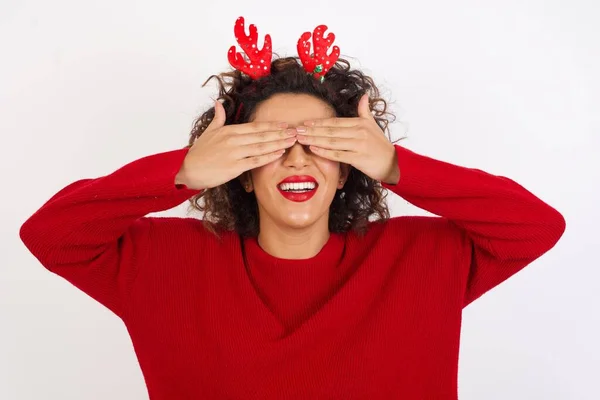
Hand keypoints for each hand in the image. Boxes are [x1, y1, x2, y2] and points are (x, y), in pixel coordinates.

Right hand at [175, 100, 296, 189]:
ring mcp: (234, 153)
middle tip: (296, 131)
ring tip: (293, 141)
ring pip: (261, 146)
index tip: (285, 124)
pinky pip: (255, 160)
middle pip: (262, 135)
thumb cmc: (198, 153)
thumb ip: (218, 118)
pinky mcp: (234, 167)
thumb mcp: (208, 132)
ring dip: (279, 143)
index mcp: (229, 130)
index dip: (272, 125)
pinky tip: (279, 153)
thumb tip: (219, 102)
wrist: (187, 169)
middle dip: (280, 133)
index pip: (255, 126)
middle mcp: (233, 140)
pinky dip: (269, 156)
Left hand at [296, 94, 399, 183]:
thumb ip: (365, 111)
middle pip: (331, 131)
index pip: (335, 122)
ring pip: (332, 141)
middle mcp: (359, 132)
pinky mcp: (358, 158)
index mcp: (360, 123)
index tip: (305, 123)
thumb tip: (364, 95)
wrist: (392, 162)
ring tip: (301, 139)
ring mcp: (359, 145)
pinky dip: (324, 152)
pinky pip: (338, 154)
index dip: (319, 122)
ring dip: (314, 139)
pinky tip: (313, 149)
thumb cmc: (380, 145)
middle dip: (312, 130)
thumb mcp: (373, 125)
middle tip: (297, 130)